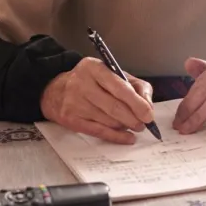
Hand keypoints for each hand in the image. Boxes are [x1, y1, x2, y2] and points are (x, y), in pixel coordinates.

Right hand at [40, 58, 154, 143]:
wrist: (56, 91)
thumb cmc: (91, 82)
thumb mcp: (112, 74)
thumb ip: (135, 85)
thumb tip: (148, 105)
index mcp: (94, 68)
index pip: (119, 87)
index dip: (137, 103)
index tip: (149, 114)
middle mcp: (82, 83)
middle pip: (114, 107)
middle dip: (133, 118)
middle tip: (143, 124)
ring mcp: (75, 102)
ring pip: (108, 120)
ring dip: (125, 126)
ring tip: (133, 125)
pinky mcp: (71, 119)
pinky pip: (99, 131)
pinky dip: (116, 136)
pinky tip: (127, 137)